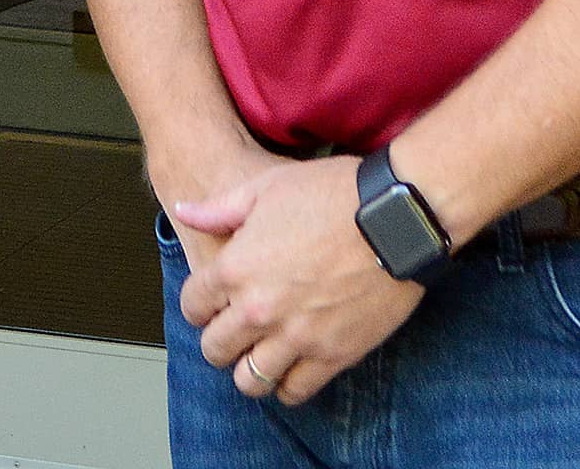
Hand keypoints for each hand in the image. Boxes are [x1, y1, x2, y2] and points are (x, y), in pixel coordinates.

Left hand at [171, 156, 424, 405]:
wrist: (396, 217)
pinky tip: (292, 367)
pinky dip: (287, 385)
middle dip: (219, 340)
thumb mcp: (266, 187)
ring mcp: (296, 337)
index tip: (212, 302)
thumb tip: (184, 211)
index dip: (199, 304)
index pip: (192, 306)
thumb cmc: (331, 194)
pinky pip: (295, 391)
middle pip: (215, 349)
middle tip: (234, 330)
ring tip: (260, 353)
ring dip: (248, 369)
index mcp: (235, 268)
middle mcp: (258, 310)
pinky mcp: (333, 355)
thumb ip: (219, 209)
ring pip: (249, 380)